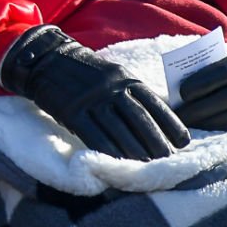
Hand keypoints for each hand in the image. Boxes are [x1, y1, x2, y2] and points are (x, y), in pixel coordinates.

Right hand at [0, 25, 187, 159]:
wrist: (45, 60)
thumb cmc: (83, 70)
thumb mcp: (112, 73)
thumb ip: (131, 91)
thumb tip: (155, 118)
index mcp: (125, 78)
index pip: (154, 104)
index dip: (171, 125)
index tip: (182, 143)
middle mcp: (112, 89)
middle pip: (140, 121)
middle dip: (155, 143)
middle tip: (165, 161)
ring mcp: (91, 100)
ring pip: (119, 131)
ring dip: (135, 152)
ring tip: (146, 167)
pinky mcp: (72, 111)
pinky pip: (94, 135)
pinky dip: (108, 150)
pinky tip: (117, 162)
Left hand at [177, 44, 226, 129]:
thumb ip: (218, 67)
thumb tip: (184, 83)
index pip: (223, 73)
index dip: (200, 84)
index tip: (180, 93)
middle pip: (226, 98)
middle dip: (198, 109)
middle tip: (177, 115)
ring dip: (207, 122)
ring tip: (186, 124)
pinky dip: (220, 127)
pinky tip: (205, 127)